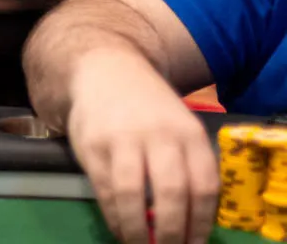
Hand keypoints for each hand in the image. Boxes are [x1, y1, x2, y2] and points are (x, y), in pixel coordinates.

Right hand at [64, 49, 217, 243]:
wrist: (104, 69)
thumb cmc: (147, 107)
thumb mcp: (177, 126)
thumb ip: (185, 166)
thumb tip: (186, 222)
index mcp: (188, 132)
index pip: (203, 185)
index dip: (201, 222)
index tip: (195, 243)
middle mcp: (157, 134)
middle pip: (171, 193)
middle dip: (172, 233)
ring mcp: (122, 139)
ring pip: (132, 195)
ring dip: (137, 230)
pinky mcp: (91, 145)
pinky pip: (104, 189)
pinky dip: (113, 216)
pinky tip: (119, 227)